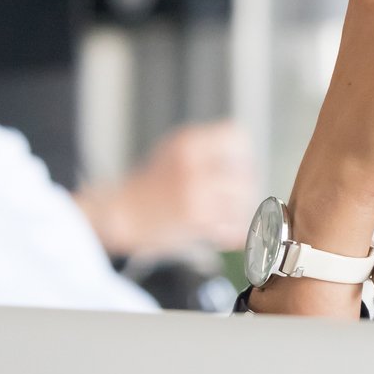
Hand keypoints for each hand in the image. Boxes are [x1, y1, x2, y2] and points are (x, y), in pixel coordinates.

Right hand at [78, 121, 256, 256]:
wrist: (120, 215)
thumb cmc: (152, 187)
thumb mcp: (176, 154)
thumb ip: (212, 155)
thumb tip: (253, 170)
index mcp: (188, 142)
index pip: (238, 138)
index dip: (242, 158)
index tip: (235, 173)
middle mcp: (193, 162)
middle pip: (246, 176)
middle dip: (244, 194)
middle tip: (232, 205)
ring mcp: (196, 190)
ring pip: (243, 202)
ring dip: (238, 215)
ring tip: (222, 221)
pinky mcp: (197, 218)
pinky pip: (234, 225)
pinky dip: (233, 234)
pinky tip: (218, 235)